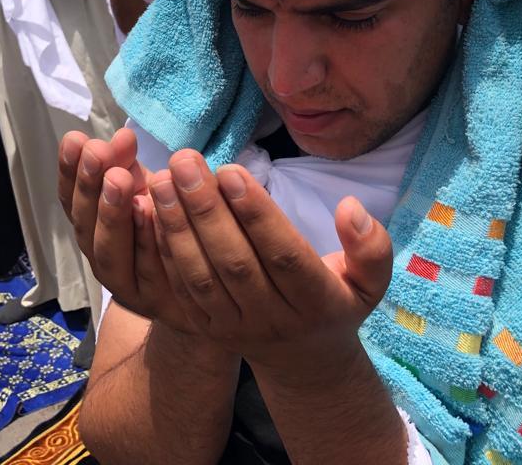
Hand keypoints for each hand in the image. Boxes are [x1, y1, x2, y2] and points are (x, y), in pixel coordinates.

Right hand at [58, 128, 194, 331]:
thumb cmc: (167, 225)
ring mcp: (126, 286)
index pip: (70, 201)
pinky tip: (151, 212)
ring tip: (120, 179)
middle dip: (89, 188)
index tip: (76, 139)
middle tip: (98, 153)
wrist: (206, 285)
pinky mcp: (157, 301)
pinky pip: (149, 272)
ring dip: (112, 215)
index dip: (69, 172)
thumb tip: (122, 136)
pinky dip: (147, 242)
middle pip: (85, 228)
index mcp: (92, 229)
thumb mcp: (144, 188)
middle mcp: (102, 259)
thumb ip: (129, 165)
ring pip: (109, 255)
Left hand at [149, 151, 393, 368]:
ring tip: (160, 180)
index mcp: (316, 302)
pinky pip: (180, 289)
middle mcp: (271, 319)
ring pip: (200, 277)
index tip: (231, 170)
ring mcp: (233, 327)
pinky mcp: (205, 329)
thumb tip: (350, 207)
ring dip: (176, 227)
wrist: (303, 359)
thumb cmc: (336, 301)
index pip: (283, 255)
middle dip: (205, 210)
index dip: (256, 213)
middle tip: (184, 161)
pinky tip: (149, 212)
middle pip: (234, 262)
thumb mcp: (370, 281)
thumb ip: (371, 246)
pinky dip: (162, 251)